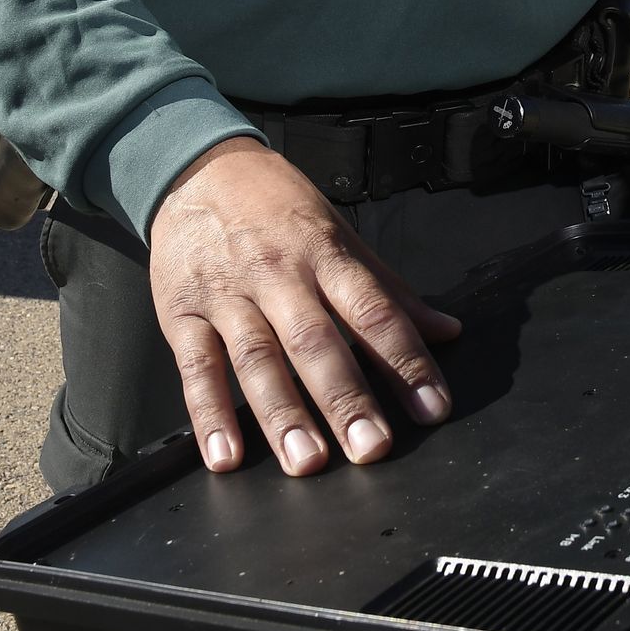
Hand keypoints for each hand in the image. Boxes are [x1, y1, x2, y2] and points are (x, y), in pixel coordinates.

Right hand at [148, 138, 461, 475]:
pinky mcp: (182, 314)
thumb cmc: (276, 206)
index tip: (432, 406)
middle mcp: (279, 276)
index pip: (374, 311)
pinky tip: (224, 455)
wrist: (198, 168)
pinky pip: (197, 368)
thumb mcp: (338, 233)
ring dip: (282, 415)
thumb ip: (388, 289)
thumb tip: (446, 330)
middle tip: (372, 448)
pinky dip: (209, 415)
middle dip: (346, 399)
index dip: (406, 360)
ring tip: (307, 462)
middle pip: (316, 342)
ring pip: (258, 359)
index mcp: (325, 255)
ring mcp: (228, 296)